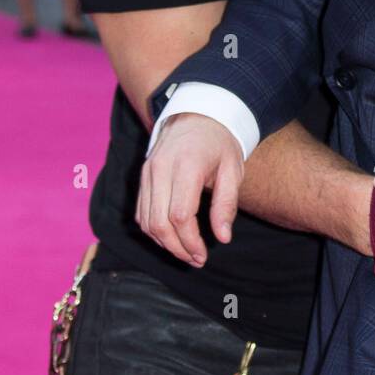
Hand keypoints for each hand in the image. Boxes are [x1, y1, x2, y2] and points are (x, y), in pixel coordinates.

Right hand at [136, 113, 244, 264]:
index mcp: (187, 166)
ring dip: (164, 243)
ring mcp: (148, 171)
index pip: (180, 216)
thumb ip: (226, 204)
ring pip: (146, 221)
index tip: (203, 255)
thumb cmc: (220, 144)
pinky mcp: (142, 175)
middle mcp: (161, 168)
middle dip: (177, 248)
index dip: (190, 242)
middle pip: (159, 223)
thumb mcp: (233, 170)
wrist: (198, 115)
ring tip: (186, 252)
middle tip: (196, 260)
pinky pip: (141, 211)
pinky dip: (153, 230)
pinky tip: (172, 237)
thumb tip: (223, 238)